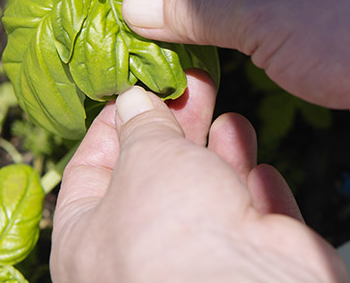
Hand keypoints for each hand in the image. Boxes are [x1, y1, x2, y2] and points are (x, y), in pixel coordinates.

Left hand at [50, 71, 346, 281]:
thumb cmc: (173, 234)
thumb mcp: (146, 156)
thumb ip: (143, 124)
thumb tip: (135, 101)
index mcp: (88, 242)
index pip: (89, 172)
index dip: (114, 124)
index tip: (137, 87)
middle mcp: (141, 255)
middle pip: (157, 178)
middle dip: (177, 127)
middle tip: (194, 85)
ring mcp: (200, 263)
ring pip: (210, 198)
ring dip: (221, 154)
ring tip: (229, 117)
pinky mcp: (255, 263)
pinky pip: (255, 220)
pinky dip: (258, 191)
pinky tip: (261, 168)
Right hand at [121, 0, 349, 167]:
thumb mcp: (258, 14)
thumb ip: (192, 9)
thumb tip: (133, 3)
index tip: (130, 4)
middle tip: (141, 35)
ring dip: (220, 27)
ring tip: (170, 57)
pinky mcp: (347, 25)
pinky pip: (284, 27)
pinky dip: (253, 46)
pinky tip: (222, 70)